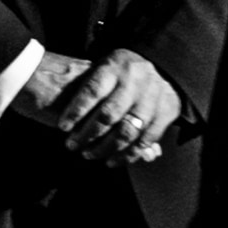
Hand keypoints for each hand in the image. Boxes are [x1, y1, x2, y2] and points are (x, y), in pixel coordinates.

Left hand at [50, 53, 183, 167]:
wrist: (163, 66)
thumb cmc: (120, 70)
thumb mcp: (103, 65)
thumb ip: (85, 84)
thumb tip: (61, 109)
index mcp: (116, 66)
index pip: (93, 90)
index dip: (76, 111)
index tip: (62, 127)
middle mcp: (135, 83)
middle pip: (108, 114)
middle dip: (87, 134)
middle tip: (72, 145)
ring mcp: (152, 99)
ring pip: (126, 131)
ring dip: (104, 148)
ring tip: (88, 154)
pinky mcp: (166, 114)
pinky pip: (144, 141)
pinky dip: (126, 155)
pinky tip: (111, 161)